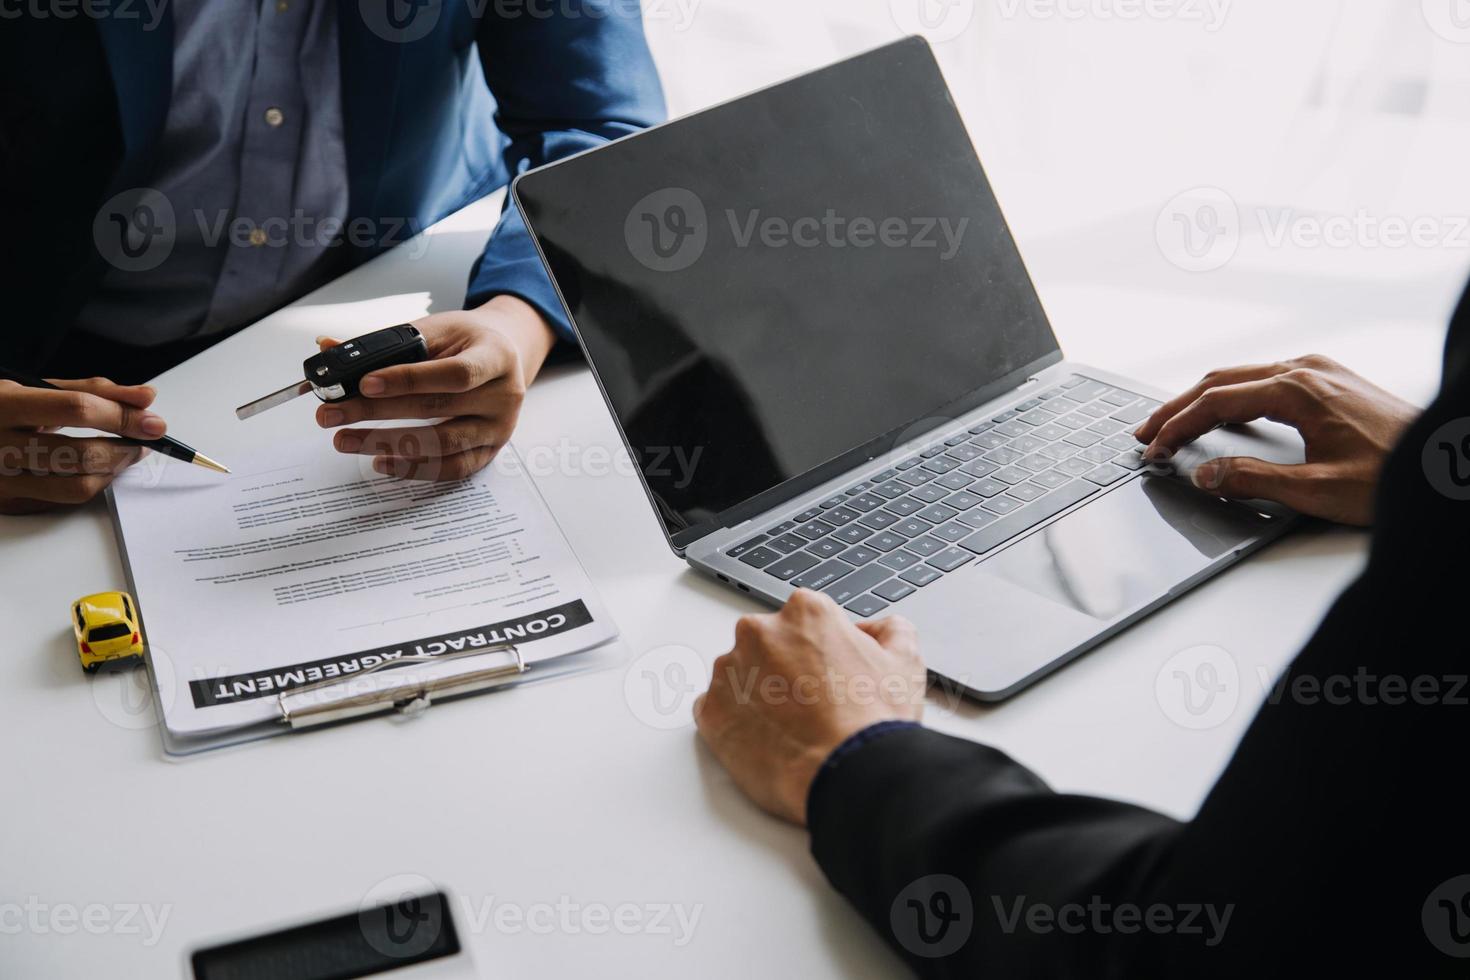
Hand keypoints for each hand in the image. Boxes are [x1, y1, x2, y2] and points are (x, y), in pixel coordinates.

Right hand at [0, 377, 162, 514]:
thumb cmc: (3, 409)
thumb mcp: (37, 388)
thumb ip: (93, 391)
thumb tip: (146, 397)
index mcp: (5, 403)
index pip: (77, 409)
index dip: (122, 417)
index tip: (152, 424)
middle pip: (80, 454)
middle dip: (123, 450)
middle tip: (142, 443)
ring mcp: (0, 478)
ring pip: (76, 486)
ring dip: (112, 472)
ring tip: (122, 457)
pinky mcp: (6, 502)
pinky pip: (63, 502)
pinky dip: (89, 486)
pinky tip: (93, 471)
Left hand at [317, 296, 556, 480]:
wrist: (509, 356)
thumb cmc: (467, 341)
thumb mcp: (435, 330)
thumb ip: (386, 342)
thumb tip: (327, 348)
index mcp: (496, 357)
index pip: (454, 373)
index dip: (409, 379)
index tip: (364, 383)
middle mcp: (504, 396)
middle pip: (439, 409)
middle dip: (378, 413)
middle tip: (332, 415)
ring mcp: (499, 429)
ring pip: (443, 445)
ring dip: (388, 444)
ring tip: (345, 440)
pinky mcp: (489, 452)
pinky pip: (452, 468)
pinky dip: (414, 469)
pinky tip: (380, 462)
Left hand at [694, 590, 926, 825]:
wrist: (848, 774)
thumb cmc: (873, 723)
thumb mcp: (905, 661)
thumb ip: (890, 630)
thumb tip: (876, 630)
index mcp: (804, 612)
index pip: (805, 621)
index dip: (821, 650)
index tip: (828, 674)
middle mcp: (758, 632)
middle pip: (767, 644)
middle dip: (784, 669)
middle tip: (812, 704)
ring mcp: (729, 671)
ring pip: (739, 676)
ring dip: (758, 694)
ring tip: (791, 727)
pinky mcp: (710, 711)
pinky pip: (717, 709)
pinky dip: (736, 722)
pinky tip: (767, 740)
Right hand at [1134, 354, 1418, 525]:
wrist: (1447, 461)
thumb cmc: (1395, 474)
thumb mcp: (1318, 490)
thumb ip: (1254, 481)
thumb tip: (1205, 475)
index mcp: (1298, 389)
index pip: (1216, 402)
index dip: (1177, 427)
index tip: (1154, 450)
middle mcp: (1306, 370)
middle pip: (1220, 381)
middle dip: (1177, 408)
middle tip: (1146, 433)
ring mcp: (1320, 371)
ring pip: (1241, 376)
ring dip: (1201, 400)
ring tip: (1173, 425)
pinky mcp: (1330, 381)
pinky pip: (1264, 379)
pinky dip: (1231, 396)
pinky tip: (1223, 415)